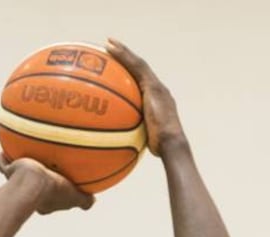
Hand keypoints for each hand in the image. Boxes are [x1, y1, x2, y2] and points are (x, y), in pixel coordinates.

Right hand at [0, 154, 94, 214]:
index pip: (52, 199)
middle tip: (40, 171)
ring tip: (19, 158)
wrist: (32, 183)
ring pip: (17, 175)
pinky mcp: (10, 172)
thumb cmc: (54, 190)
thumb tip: (92, 202)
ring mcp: (18, 183)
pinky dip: (3, 159)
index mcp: (45, 201)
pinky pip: (5, 164)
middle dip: (36, 179)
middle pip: (34, 185)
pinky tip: (2, 152)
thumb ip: (84, 201)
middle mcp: (30, 193)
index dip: (56, 195)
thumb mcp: (74, 197)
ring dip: (18, 168)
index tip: (59, 187)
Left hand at [105, 38, 186, 156]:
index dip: (130, 74)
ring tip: (108, 44)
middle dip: (126, 58)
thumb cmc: (159, 150)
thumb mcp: (143, 142)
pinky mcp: (154, 87)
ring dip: (123, 52)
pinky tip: (110, 51)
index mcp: (157, 101)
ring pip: (138, 64)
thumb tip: (116, 148)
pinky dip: (123, 57)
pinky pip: (136, 68)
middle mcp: (158, 90)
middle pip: (140, 70)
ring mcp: (157, 87)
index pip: (142, 84)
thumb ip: (133, 138)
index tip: (118, 69)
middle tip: (111, 49)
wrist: (171, 144)